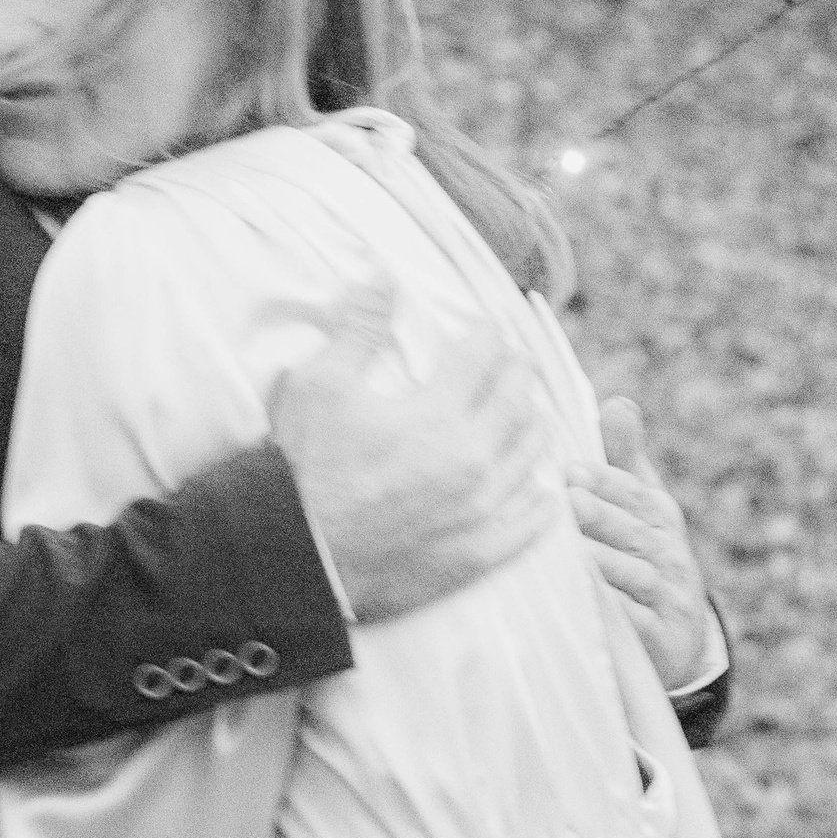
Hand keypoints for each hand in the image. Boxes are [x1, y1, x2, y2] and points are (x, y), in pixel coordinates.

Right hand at [270, 273, 561, 623]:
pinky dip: (540, 502)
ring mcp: (478, 512)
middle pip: (518, 400)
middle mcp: (470, 461)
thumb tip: (381, 276)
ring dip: (533, 426)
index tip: (485, 328)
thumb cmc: (301, 471)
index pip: (484, 355)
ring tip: (527, 414)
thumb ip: (359, 329)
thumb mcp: (318, 386)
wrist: (295, 561)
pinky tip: (542, 491)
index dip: (487, 334)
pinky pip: (529, 526)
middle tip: (514, 362)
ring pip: (530, 456)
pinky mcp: (474, 556)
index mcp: (436, 414)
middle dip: (519, 372)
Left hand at [565, 397, 714, 690]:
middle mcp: (671, 555)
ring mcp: (668, 599)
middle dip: (600, 515)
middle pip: (633, 531)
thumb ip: (624, 461)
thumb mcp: (640, 511)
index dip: (605, 482)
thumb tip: (615, 402)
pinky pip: (634, 624)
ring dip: (602, 562)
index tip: (570, 471)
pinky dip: (611, 614)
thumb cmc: (643, 561)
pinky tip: (582, 602)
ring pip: (634, 576)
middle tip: (567, 502)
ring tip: (568, 551)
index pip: (636, 493)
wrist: (676, 643)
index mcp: (661, 519)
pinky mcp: (661, 640)